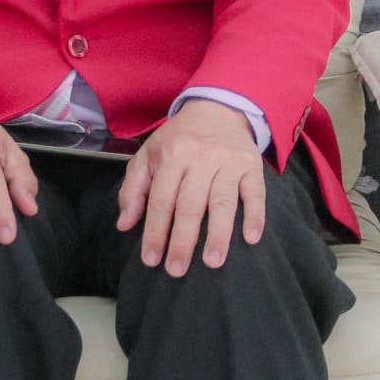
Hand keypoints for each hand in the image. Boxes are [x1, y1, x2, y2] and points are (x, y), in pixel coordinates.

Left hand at [116, 99, 265, 275]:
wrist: (217, 108)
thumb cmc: (178, 139)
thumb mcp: (148, 154)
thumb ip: (133, 188)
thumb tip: (124, 224)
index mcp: (170, 156)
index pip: (160, 200)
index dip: (154, 231)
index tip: (151, 259)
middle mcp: (199, 158)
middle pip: (189, 206)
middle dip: (182, 241)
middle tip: (176, 270)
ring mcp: (227, 162)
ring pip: (222, 202)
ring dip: (217, 234)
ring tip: (212, 262)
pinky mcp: (251, 166)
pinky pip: (255, 193)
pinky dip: (254, 216)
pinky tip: (250, 238)